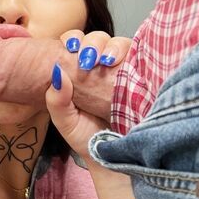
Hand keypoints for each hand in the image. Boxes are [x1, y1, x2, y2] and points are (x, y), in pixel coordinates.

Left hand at [45, 31, 130, 156]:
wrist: (113, 159)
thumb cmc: (86, 138)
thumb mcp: (65, 121)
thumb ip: (56, 100)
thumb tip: (56, 72)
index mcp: (79, 72)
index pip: (75, 44)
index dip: (72, 39)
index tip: (69, 47)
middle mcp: (101, 68)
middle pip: (98, 40)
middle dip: (92, 42)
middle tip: (87, 57)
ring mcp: (123, 72)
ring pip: (120, 45)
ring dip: (112, 46)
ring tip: (106, 60)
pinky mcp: (142, 79)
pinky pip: (142, 59)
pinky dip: (133, 55)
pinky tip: (122, 64)